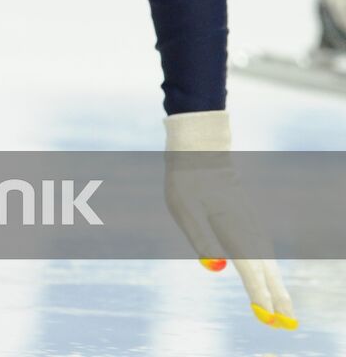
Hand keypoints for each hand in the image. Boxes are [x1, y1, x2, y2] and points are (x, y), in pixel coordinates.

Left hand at [164, 110, 296, 329]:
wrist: (201, 148)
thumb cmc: (187, 179)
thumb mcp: (184, 209)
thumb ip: (201, 238)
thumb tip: (217, 269)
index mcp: (233, 227)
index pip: (250, 270)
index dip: (259, 296)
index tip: (267, 318)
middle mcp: (248, 227)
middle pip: (266, 269)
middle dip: (277, 298)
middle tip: (287, 325)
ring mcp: (250, 221)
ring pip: (267, 260)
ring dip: (276, 286)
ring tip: (285, 310)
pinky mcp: (246, 217)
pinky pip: (262, 250)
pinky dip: (269, 269)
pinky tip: (269, 277)